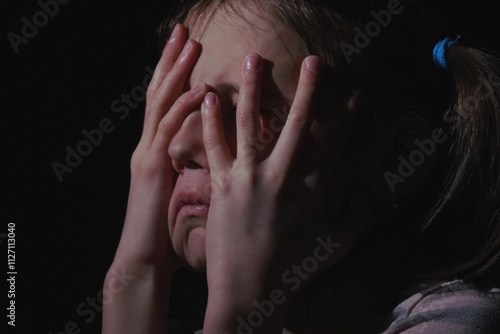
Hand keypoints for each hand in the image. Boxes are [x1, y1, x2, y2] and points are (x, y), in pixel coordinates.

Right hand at [103, 24, 204, 333]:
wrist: (143, 257)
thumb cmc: (162, 228)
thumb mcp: (175, 189)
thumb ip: (186, 167)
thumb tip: (211, 158)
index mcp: (154, 150)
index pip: (163, 103)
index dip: (173, 74)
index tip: (186, 49)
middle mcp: (147, 146)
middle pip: (157, 93)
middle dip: (170, 60)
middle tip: (183, 31)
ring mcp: (146, 154)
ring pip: (160, 104)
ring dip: (176, 72)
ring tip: (191, 44)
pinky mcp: (150, 168)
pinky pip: (167, 131)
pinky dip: (183, 108)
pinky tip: (199, 88)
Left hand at [200, 53, 359, 332]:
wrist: (248, 294)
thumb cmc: (294, 271)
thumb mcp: (337, 246)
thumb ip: (359, 217)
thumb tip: (374, 192)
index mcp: (311, 190)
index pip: (336, 143)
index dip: (349, 115)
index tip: (356, 92)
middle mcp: (281, 177)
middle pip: (299, 124)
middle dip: (309, 89)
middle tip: (313, 61)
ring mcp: (248, 179)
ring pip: (251, 124)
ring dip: (254, 89)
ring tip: (253, 60)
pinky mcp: (221, 186)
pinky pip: (215, 146)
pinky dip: (211, 120)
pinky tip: (210, 97)